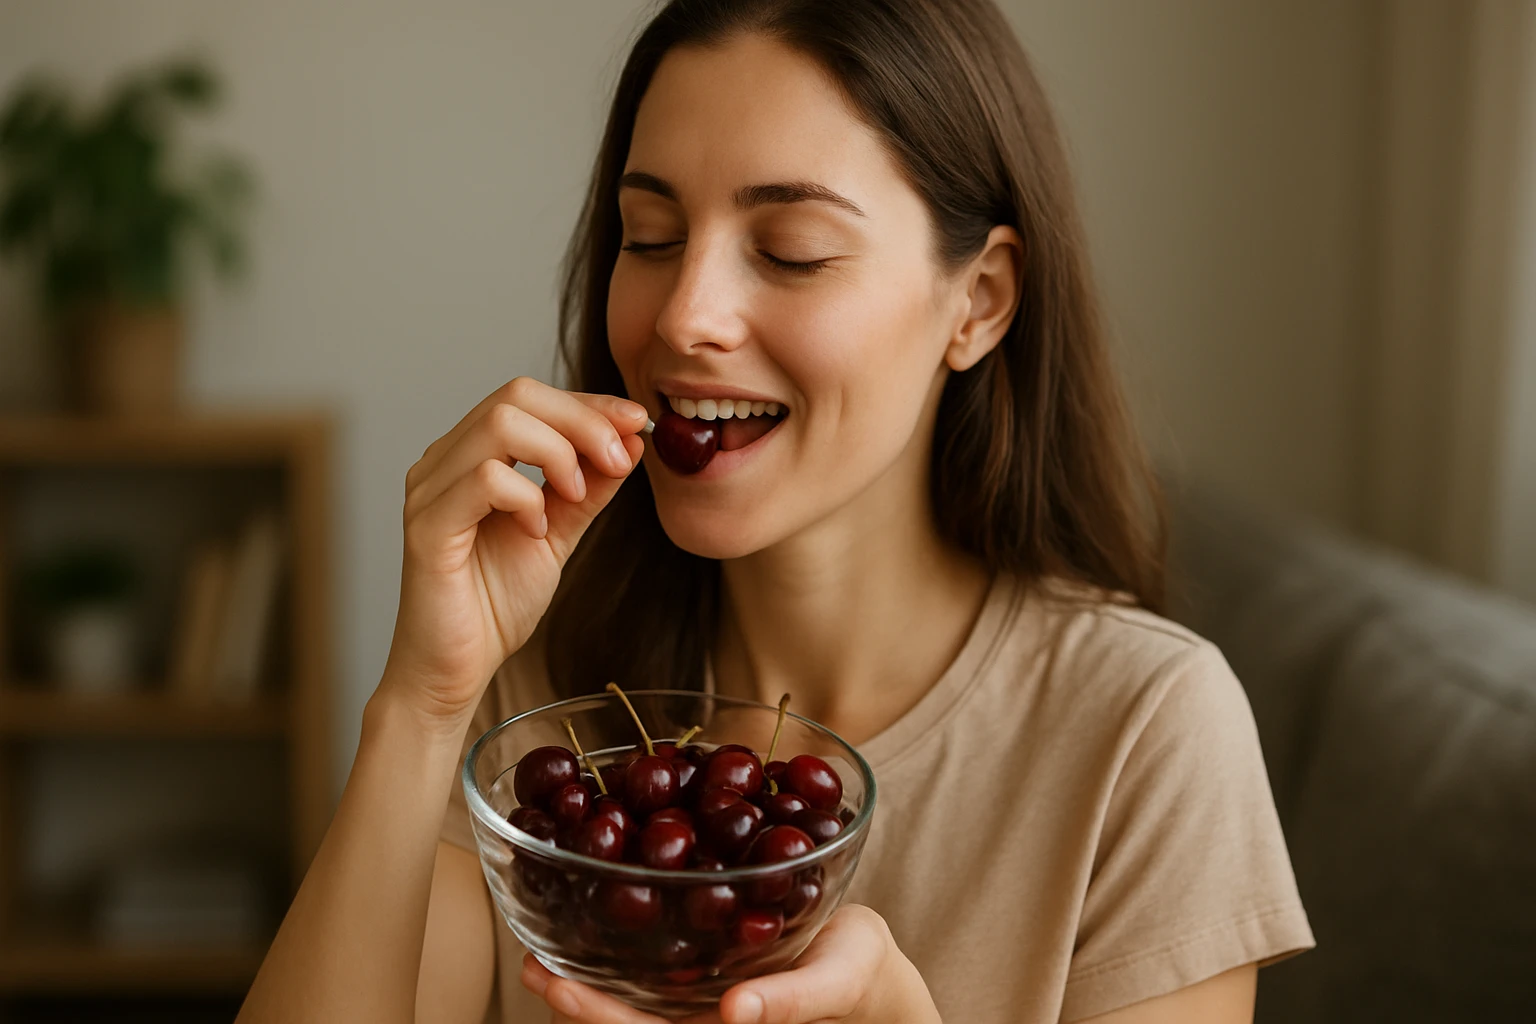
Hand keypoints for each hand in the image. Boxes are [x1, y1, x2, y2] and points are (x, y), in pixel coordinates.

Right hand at [378, 377, 647, 724]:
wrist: (458, 669)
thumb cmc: (495, 603)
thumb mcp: (560, 533)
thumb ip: (588, 487)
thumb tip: (630, 440)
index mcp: (472, 454)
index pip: (530, 398)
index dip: (589, 404)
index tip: (637, 421)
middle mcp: (444, 460)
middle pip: (516, 395)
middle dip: (582, 421)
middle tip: (618, 460)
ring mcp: (430, 489)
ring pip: (500, 424)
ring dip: (558, 454)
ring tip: (574, 499)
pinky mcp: (427, 527)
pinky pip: (484, 479)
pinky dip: (526, 497)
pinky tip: (536, 531)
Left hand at [520, 905, 941, 1023]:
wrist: (868, 957)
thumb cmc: (858, 976)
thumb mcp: (835, 981)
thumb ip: (790, 1000)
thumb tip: (737, 1015)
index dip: (599, 1014)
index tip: (558, 986)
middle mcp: (696, 1008)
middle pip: (625, 1009)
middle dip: (575, 990)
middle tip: (529, 959)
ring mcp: (695, 983)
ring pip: (630, 975)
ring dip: (585, 955)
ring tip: (538, 921)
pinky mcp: (703, 946)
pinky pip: (657, 937)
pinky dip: (621, 916)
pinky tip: (595, 881)